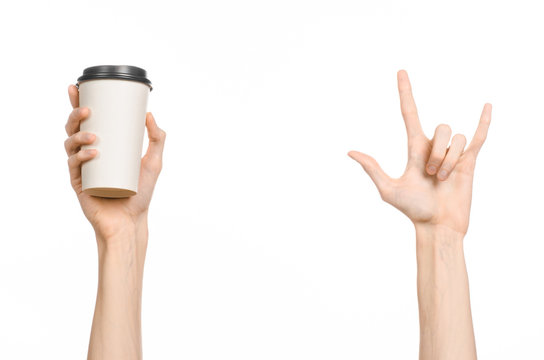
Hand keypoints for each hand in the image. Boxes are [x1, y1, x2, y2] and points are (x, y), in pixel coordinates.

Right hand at [64, 84, 166, 239]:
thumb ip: (157, 139)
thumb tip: (150, 114)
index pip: (86, 120)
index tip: (77, 86)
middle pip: (73, 128)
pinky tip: (93, 153)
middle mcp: (87, 154)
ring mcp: (81, 168)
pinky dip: (81, 157)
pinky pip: (74, 166)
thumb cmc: (140, 192)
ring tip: (94, 135)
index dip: (77, 102)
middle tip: (86, 109)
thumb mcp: (154, 162)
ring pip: (70, 144)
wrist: (132, 220)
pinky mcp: (79, 183)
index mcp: (100, 145)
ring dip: (78, 135)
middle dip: (75, 115)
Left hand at [349, 70, 490, 234]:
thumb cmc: (412, 209)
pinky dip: (483, 122)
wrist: (437, 225)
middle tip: (431, 176)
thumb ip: (373, 168)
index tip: (400, 72)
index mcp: (414, 148)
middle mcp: (433, 147)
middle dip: (438, 153)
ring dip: (450, 160)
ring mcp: (452, 153)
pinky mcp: (469, 161)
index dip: (405, 93)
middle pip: (440, 129)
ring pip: (456, 139)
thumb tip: (350, 152)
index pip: (409, 113)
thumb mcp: (388, 189)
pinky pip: (478, 136)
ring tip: (444, 179)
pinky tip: (486, 106)